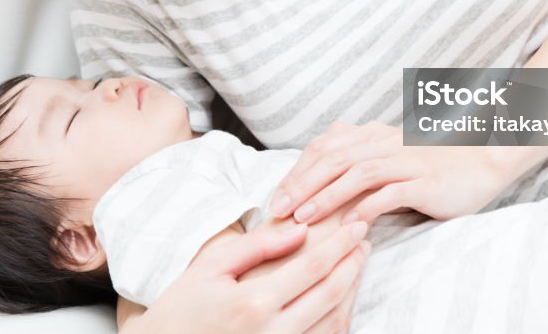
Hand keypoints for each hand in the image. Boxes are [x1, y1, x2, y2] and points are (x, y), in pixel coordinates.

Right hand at [129, 221, 369, 333]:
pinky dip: (338, 317)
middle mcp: (272, 333)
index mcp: (254, 303)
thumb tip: (301, 230)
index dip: (341, 243)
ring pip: (334, 322)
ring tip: (357, 262)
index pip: (313, 266)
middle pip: (331, 294)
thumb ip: (258, 246)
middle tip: (364, 239)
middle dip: (353, 263)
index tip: (356, 224)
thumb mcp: (213, 266)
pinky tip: (341, 295)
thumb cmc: (183, 305)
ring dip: (352, 290)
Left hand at [268, 121, 546, 224]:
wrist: (483, 161)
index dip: (297, 170)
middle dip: (301, 183)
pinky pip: (390, 193)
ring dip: (326, 195)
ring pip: (356, 173)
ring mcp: (406, 160)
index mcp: (373, 135)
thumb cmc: (432, 164)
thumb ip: (358, 158)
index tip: (276, 196)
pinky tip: (349, 225)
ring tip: (303, 217)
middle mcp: (385, 142)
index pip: (324, 147)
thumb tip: (319, 175)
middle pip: (333, 158)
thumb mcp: (390, 154)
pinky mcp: (424, 181)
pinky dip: (366, 208)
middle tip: (278, 209)